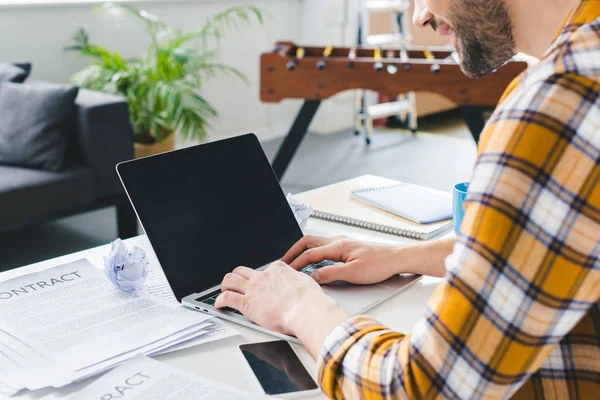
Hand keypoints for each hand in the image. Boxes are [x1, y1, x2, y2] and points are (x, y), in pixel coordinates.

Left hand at [215, 261, 340, 335]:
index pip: (265, 269)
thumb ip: (300, 281)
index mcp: (278, 270)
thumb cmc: (310, 300)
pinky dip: (220, 301)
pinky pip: (227, 298)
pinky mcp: (246, 304)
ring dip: (225, 285)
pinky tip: (220, 305)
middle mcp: (263, 277)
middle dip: (238, 276)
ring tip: (224, 290)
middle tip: (237, 283)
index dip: (262, 277)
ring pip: (230, 280)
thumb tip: (304, 283)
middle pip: (243, 271)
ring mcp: (253, 289)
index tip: (261, 283)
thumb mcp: (308, 283)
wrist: (306, 310)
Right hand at [282, 235, 404, 284]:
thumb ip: (330, 274)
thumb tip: (312, 277)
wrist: (397, 258)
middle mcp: (338, 241)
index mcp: (337, 246)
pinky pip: (324, 248)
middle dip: (294, 251)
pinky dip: (314, 254)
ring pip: (316, 244)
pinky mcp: (347, 248)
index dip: (296, 263)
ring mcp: (343, 243)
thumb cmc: (380, 264)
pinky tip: (315, 264)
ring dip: (304, 252)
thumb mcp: (353, 273)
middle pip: (308, 242)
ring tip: (296, 262)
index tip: (287, 271)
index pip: (310, 253)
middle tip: (284, 261)